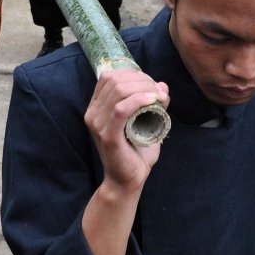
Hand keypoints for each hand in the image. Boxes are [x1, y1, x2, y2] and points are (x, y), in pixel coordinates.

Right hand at [85, 69, 168, 194]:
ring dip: (144, 88)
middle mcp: (92, 113)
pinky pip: (121, 109)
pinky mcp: (108, 136)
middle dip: (141, 80)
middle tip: (160, 92)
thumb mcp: (145, 123)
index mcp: (96, 107)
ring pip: (119, 91)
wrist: (128, 180)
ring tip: (160, 96)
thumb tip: (162, 85)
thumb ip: (152, 104)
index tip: (152, 84)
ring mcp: (98, 124)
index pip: (109, 76)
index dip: (132, 74)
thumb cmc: (135, 152)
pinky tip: (153, 100)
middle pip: (115, 80)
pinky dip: (139, 100)